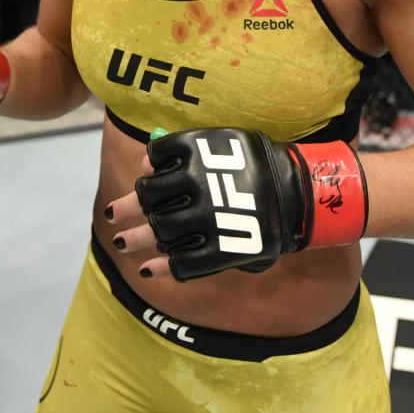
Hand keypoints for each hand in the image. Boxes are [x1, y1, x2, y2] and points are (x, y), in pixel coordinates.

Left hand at [105, 127, 367, 281]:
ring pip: (159, 231)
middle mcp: (197, 186)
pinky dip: (162, 267)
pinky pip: (182, 263)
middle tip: (115, 214)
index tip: (145, 180)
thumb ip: (184, 147)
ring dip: (136, 238)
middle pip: (150, 199)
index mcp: (197, 154)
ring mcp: (206, 221)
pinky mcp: (219, 252)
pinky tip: (148, 269)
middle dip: (129, 207)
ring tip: (121, 241)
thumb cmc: (256, 163)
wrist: (298, 194)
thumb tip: (146, 158)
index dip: (146, 174)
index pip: (155, 163)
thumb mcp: (222, 143)